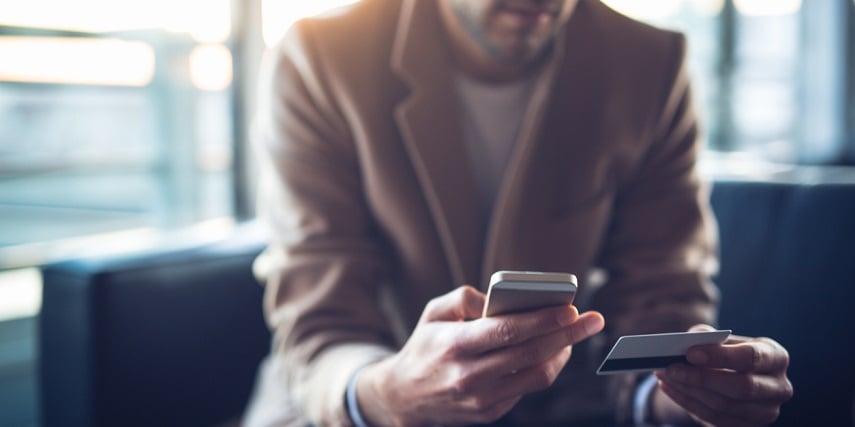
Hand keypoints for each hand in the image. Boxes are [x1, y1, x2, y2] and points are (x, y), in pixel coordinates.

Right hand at [356, 285, 604, 426]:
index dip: (543, 319)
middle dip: (567, 335)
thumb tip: (498, 297)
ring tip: (574, 335)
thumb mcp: (433, 313)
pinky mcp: (489, 413)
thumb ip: (464, 298)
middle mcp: (469, 375)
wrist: (403, 397)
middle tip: (593, 319)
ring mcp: (481, 399)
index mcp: (454, 345)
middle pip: (530, 353)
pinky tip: (553, 352)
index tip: (571, 308)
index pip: (508, 331)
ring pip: (536, 376)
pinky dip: (544, 368)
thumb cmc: (424, 346)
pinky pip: (526, 389)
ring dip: (562, 354)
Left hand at [653, 324, 792, 425]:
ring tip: (664, 375)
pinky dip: (687, 402)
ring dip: (688, 390)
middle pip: (742, 387)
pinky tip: (669, 387)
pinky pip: (714, 418)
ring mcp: (766, 412)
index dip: (720, 356)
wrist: (732, 376)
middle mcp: (779, 387)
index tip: (690, 353)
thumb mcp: (721, 339)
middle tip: (670, 368)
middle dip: (701, 377)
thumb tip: (691, 340)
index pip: (752, 357)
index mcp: (777, 357)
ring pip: (725, 405)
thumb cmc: (726, 352)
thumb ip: (707, 336)